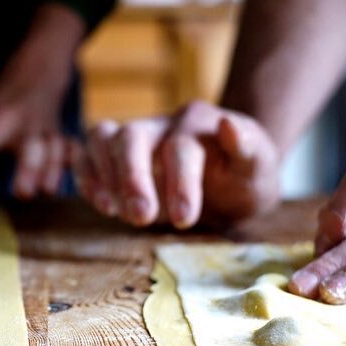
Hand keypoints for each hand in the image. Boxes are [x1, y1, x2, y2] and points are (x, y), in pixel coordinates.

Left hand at [0, 3, 84, 202]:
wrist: (37, 77)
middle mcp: (24, 126)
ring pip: (56, 151)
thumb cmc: (0, 102)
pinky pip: (74, 150)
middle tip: (22, 193)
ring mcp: (48, 132)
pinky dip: (74, 164)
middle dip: (30, 170)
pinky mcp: (64, 137)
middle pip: (31, 149)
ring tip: (45, 190)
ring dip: (53, 173)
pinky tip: (72, 177)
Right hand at [73, 100, 280, 228]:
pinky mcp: (114, 156)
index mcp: (197, 125)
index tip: (184, 220)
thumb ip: (248, 149)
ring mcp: (134, 138)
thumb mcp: (259, 167)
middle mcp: (161, 126)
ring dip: (103, 174)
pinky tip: (102, 204)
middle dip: (132, 178)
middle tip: (141, 217)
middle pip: (132, 136)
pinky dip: (86, 177)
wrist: (230, 174)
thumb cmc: (245, 175)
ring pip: (102, 137)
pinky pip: (87, 155)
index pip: (180, 149)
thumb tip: (228, 125)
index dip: (180, 184)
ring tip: (113, 210)